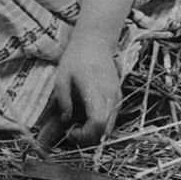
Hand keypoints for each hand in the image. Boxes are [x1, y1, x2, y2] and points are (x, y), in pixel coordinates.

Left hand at [52, 31, 121, 145]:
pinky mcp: (118, 96)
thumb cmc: (76, 57)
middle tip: (73, 132)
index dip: (84, 135)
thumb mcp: (62, 77)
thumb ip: (63, 100)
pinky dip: (101, 123)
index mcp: (95, 91)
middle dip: (89, 138)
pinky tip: (87, 115)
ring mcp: (116, 97)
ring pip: (110, 126)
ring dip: (95, 131)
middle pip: (106, 130)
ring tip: (79, 124)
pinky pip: (112, 118)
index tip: (70, 132)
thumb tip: (66, 120)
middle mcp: (110, 97)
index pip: (98, 123)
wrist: (95, 41)